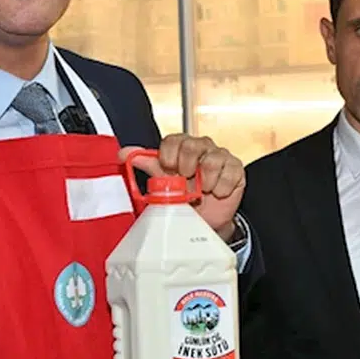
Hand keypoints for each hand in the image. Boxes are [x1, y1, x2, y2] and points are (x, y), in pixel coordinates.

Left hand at [120, 134, 244, 239]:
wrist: (205, 218)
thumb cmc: (184, 195)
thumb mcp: (163, 180)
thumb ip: (146, 163)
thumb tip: (123, 153)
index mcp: (181, 146)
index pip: (173, 140)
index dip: (169, 155)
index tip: (168, 168)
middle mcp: (201, 147)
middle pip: (193, 145)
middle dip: (187, 167)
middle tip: (186, 181)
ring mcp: (220, 156)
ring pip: (213, 160)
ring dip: (206, 181)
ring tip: (202, 191)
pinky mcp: (236, 168)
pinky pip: (231, 172)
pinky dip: (222, 187)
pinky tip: (217, 193)